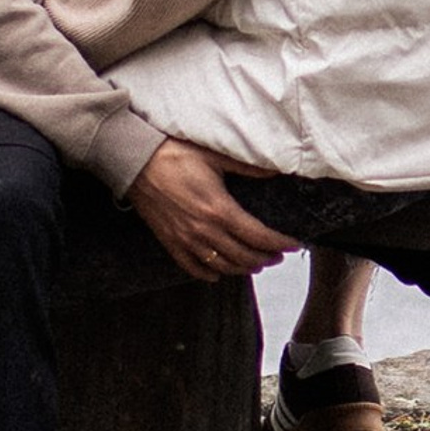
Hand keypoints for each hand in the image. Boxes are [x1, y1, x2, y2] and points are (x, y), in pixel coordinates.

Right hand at [128, 139, 289, 284]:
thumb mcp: (215, 157)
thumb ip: (248, 168)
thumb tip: (276, 170)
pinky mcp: (170, 243)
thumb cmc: (174, 156)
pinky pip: (192, 268)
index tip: (294, 245)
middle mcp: (205, 231)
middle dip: (266, 258)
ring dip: (243, 268)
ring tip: (255, 264)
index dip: (280, 243)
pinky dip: (209, 274)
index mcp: (220, 210)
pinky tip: (219, 274)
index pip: (259, 236)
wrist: (135, 163)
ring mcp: (186, 240)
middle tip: (277, 256)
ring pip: (222, 266)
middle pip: (244, 256)